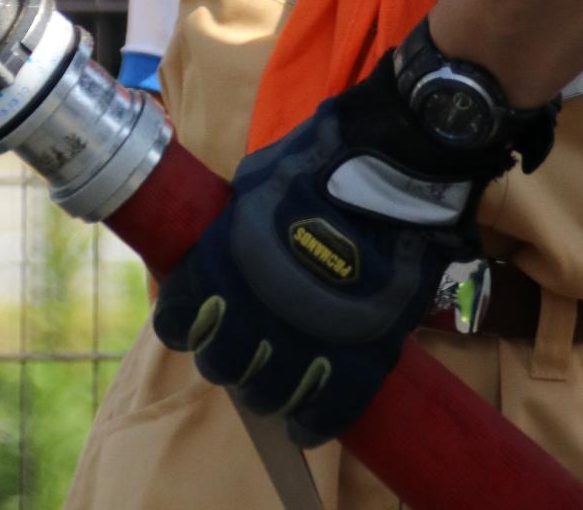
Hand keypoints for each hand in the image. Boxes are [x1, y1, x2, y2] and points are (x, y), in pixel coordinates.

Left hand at [152, 30, 540, 446]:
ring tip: (279, 384)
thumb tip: (222, 248)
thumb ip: (237, 220)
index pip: (179, 318)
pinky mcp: (359, 353)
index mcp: (226, 255)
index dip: (187, 327)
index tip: (200, 326)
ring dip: (266, 395)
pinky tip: (304, 420)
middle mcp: (256, 301)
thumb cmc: (327, 161)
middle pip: (221, 364)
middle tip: (247, 352)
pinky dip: (311, 422)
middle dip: (229, 362)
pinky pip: (324, 410)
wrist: (402, 161)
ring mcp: (306, 333)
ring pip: (266, 393)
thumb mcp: (261, 178)